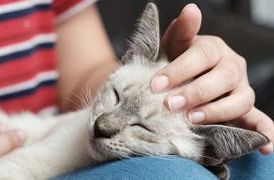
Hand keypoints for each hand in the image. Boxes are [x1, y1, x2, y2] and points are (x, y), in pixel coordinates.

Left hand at [151, 4, 273, 153]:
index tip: (156, 85)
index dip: (178, 70)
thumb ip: (181, 31)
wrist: (186, 76)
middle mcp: (231, 66)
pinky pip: (259, 120)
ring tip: (193, 120)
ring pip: (240, 100)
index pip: (200, 56)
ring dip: (218, 112)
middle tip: (170, 104)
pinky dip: (265, 132)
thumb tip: (191, 9)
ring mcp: (240, 88)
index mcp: (212, 48)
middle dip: (195, 93)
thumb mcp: (173, 46)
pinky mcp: (245, 109)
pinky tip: (266, 146)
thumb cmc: (177, 60)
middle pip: (222, 78)